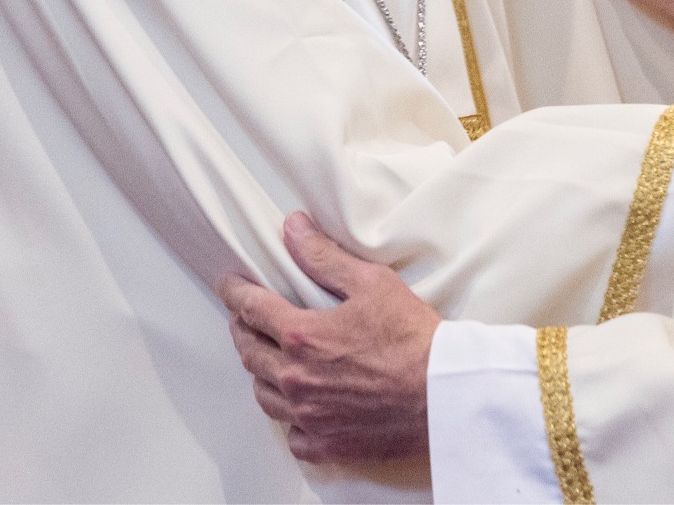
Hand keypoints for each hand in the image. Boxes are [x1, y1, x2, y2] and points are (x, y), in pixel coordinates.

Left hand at [219, 212, 437, 466]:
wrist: (443, 395)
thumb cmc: (414, 341)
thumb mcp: (373, 283)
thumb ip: (325, 257)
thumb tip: (294, 230)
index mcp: (302, 337)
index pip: (252, 309)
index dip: (236, 293)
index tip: (231, 285)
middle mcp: (296, 379)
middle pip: (250, 352)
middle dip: (242, 330)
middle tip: (244, 318)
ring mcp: (308, 415)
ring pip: (264, 394)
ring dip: (260, 372)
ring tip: (267, 358)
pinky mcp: (326, 443)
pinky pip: (291, 433)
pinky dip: (288, 416)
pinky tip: (298, 405)